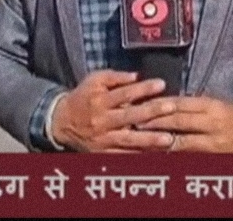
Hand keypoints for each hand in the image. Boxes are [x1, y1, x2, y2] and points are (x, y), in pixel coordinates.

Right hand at [50, 70, 176, 152]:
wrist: (62, 122)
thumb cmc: (83, 97)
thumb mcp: (94, 80)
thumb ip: (115, 77)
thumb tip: (136, 75)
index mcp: (99, 101)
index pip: (124, 93)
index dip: (143, 88)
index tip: (161, 84)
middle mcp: (101, 121)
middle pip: (128, 116)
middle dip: (151, 112)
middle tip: (171, 107)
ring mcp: (103, 140)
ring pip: (128, 141)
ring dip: (149, 140)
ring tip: (168, 139)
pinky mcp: (103, 153)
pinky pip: (123, 156)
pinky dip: (139, 156)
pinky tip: (156, 155)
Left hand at [135, 96, 232, 152]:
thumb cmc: (230, 118)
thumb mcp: (214, 104)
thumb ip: (191, 104)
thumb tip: (162, 103)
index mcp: (212, 107)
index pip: (181, 104)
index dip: (159, 104)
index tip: (141, 104)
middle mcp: (212, 125)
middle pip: (178, 122)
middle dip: (153, 122)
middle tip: (133, 121)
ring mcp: (211, 144)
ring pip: (179, 143)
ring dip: (157, 141)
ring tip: (138, 139)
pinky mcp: (209, 158)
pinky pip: (185, 157)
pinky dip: (169, 155)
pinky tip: (154, 154)